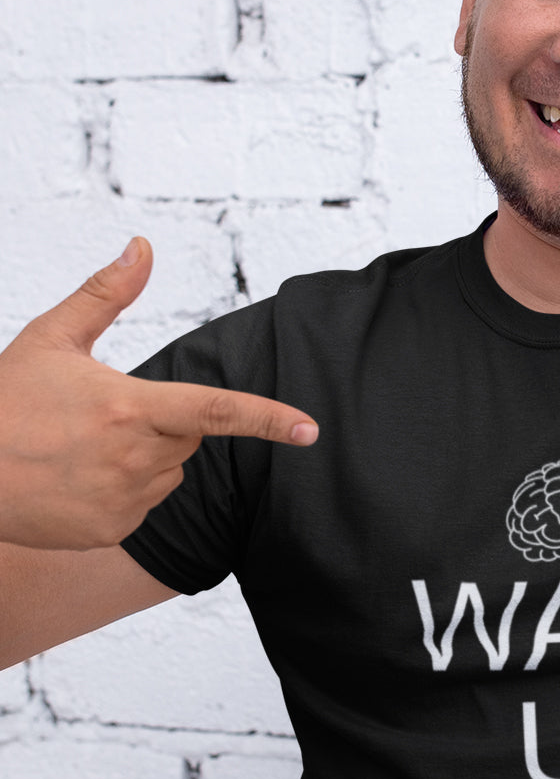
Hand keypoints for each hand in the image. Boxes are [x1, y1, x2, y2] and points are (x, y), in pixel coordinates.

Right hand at [0, 238, 317, 549]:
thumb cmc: (3, 403)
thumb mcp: (51, 339)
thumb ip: (106, 294)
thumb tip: (143, 247)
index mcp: (130, 408)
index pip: (217, 411)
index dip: (269, 419)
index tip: (310, 429)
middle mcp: (135, 458)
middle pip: (189, 436)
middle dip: (163, 423)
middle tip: (102, 418)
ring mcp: (124, 500)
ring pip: (169, 472)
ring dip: (145, 458)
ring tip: (82, 449)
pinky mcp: (111, 531)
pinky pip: (144, 505)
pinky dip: (123, 492)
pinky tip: (77, 480)